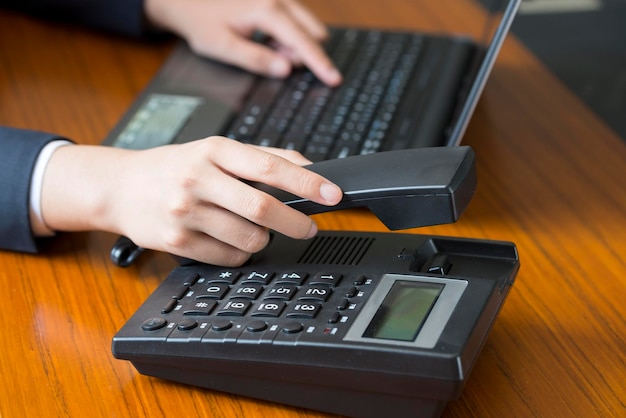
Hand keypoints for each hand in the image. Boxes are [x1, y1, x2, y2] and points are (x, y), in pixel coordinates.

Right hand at [40, 137, 342, 265]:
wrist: (121, 187)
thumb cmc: (176, 167)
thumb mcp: (215, 150)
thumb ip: (263, 157)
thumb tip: (311, 168)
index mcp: (214, 150)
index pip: (269, 167)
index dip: (307, 182)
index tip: (333, 194)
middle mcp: (198, 179)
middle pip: (262, 208)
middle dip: (295, 222)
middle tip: (309, 227)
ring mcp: (185, 213)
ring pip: (249, 238)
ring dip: (265, 239)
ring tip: (258, 230)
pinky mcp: (177, 242)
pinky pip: (229, 257)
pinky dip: (242, 252)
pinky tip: (233, 240)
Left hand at [144, 0, 341, 85]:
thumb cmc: (201, 22)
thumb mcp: (223, 47)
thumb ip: (256, 60)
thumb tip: (285, 70)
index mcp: (266, 10)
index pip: (303, 42)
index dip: (320, 63)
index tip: (335, 79)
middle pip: (310, 32)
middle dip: (300, 53)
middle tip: (272, 60)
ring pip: (304, 26)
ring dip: (292, 44)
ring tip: (262, 47)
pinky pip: (294, 20)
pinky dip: (286, 35)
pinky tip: (264, 39)